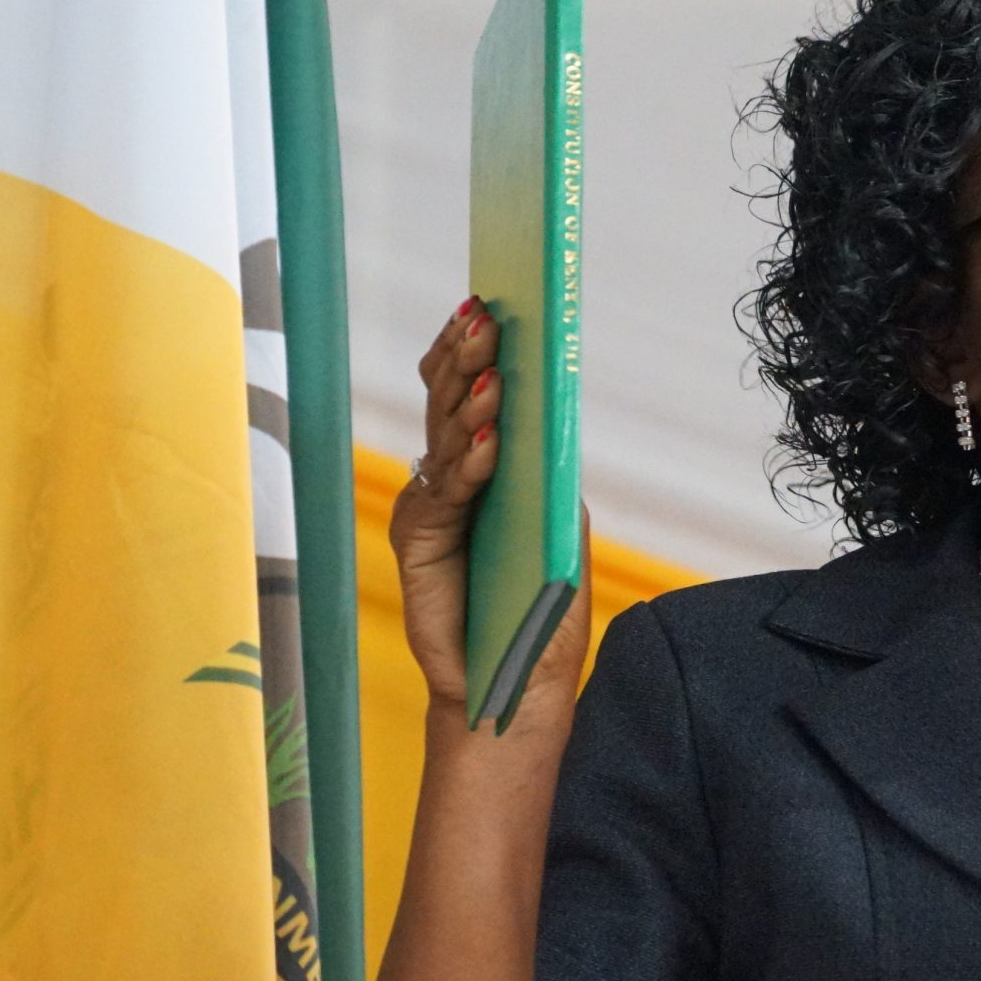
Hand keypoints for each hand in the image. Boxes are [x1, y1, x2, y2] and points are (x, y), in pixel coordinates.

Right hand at [390, 298, 592, 744]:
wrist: (515, 679)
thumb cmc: (541, 604)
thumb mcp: (558, 527)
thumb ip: (545, 472)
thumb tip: (549, 413)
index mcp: (491, 462)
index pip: (473, 389)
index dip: (476, 348)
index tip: (492, 301)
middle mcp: (456, 473)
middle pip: (451, 400)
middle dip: (469, 356)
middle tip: (486, 316)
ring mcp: (434, 504)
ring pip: (443, 436)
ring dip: (468, 398)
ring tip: (490, 368)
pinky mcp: (422, 540)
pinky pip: (448, 491)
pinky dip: (469, 462)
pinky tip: (488, 438)